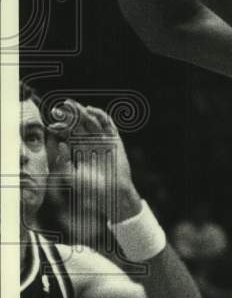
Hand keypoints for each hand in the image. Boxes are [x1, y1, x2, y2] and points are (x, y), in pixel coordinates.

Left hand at [48, 100, 141, 221]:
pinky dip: (101, 115)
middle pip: (79, 124)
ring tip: (72, 106)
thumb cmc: (92, 187)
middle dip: (69, 116)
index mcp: (80, 149)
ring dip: (82, 112)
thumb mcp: (73, 176)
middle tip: (58, 109)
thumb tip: (61, 144)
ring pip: (92, 121)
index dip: (60, 127)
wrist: (113, 191)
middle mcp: (91, 142)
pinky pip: (108, 123)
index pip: (69, 134)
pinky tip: (90, 110)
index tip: (51, 124)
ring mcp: (103, 139)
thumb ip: (65, 163)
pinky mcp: (114, 139)